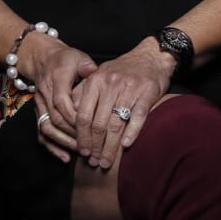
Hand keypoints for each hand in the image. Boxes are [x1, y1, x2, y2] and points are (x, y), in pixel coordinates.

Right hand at [19, 34, 97, 158]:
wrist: (43, 58)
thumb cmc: (66, 59)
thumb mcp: (78, 57)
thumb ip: (86, 66)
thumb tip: (94, 71)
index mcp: (56, 79)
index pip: (62, 102)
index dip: (75, 117)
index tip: (91, 127)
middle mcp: (44, 93)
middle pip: (55, 118)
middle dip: (72, 134)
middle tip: (90, 144)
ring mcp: (39, 104)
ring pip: (46, 127)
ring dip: (63, 142)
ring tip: (80, 151)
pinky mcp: (38, 112)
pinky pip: (41, 132)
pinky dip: (52, 146)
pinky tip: (65, 157)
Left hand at [73, 38, 174, 168]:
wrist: (150, 56)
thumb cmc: (122, 70)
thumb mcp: (99, 76)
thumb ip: (83, 93)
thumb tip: (70, 116)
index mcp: (96, 81)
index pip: (83, 115)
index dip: (81, 137)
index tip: (82, 152)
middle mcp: (111, 84)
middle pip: (99, 123)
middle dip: (95, 147)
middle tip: (94, 162)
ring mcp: (130, 88)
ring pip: (116, 124)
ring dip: (111, 147)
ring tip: (107, 161)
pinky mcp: (148, 92)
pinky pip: (138, 116)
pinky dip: (132, 133)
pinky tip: (126, 146)